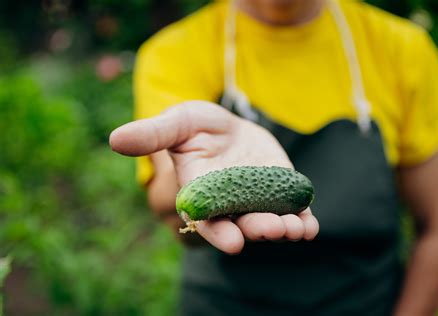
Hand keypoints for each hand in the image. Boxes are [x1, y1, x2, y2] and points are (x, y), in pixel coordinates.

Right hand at [109, 101, 318, 253]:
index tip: (233, 242)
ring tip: (296, 229)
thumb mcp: (177, 123)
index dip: (218, 231)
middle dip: (256, 230)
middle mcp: (229, 204)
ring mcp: (256, 201)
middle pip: (241, 224)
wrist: (230, 127)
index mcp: (201, 194)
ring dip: (283, 229)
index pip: (207, 219)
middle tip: (272, 230)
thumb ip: (152, 134)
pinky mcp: (280, 193)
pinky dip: (302, 221)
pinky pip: (292, 212)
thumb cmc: (197, 127)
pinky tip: (310, 225)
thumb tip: (115, 139)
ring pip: (269, 221)